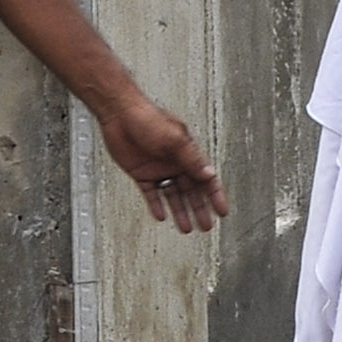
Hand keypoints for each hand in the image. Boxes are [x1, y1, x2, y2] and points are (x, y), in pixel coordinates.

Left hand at [98, 97, 229, 232]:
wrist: (119, 113)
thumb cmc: (147, 118)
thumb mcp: (174, 139)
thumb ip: (192, 158)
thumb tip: (210, 175)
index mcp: (187, 153)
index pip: (206, 178)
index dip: (216, 195)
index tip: (223, 211)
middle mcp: (175, 162)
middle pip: (191, 191)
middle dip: (200, 209)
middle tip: (207, 226)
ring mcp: (158, 169)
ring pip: (173, 195)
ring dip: (180, 211)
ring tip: (187, 228)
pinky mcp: (141, 172)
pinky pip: (151, 193)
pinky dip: (157, 205)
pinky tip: (162, 216)